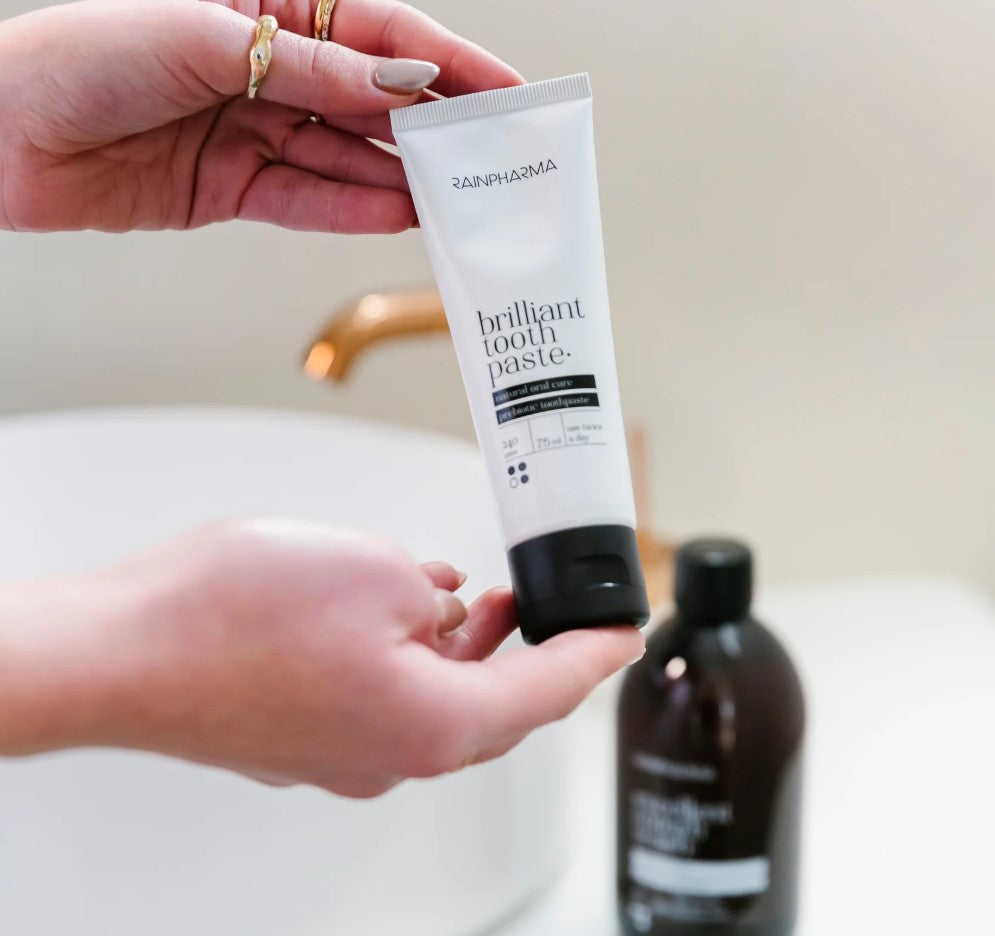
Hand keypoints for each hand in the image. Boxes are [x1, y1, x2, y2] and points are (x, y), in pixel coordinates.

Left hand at [0, 0, 521, 232]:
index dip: (449, 62)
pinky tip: (395, 217)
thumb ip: (309, 68)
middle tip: (490, 158)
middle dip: (433, 129)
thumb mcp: (203, 40)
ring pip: (345, 157)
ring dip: (399, 179)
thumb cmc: (77, 57)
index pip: (380, 34)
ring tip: (454, 198)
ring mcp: (253, 128)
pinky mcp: (234, 183)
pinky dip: (349, 211)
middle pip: (372, 101)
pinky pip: (307, 199)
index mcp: (265, 6)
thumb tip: (395, 87)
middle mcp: (267, 68)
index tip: (506, 90)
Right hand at [0, 520, 643, 796]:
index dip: (596, 654)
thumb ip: (434, 591)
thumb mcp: (376, 569)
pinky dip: (410, 659)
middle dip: (527, 651)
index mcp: (433, 723)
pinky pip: (383, 701)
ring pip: (435, 704)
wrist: (121, 652)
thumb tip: (444, 602)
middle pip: (493, 706)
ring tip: (476, 600)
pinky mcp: (301, 736)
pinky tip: (401, 616)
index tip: (627, 636)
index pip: (547, 691)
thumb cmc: (233, 618)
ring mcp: (342, 753)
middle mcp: (391, 755)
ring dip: (464, 653)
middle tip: (544, 608)